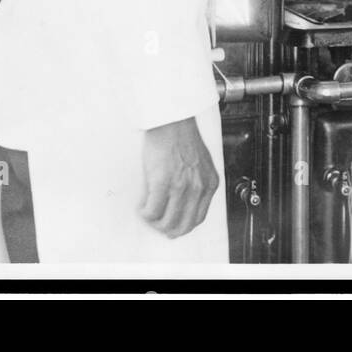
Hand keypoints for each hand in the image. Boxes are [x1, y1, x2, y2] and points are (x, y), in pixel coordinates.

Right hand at [139, 116, 219, 238]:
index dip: (183, 226)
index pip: (198, 218)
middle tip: (158, 224)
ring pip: (166, 221)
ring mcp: (181, 186)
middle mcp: (198, 187)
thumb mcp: (201, 164)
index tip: (173, 226)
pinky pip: (152, 210)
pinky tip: (142, 207)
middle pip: (183, 225)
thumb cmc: (183, 138)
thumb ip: (197, 183)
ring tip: (148, 213)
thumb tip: (184, 203)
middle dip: (168, 229)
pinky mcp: (162, 182)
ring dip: (154, 222)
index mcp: (209, 183)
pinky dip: (145, 213)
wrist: (172, 121)